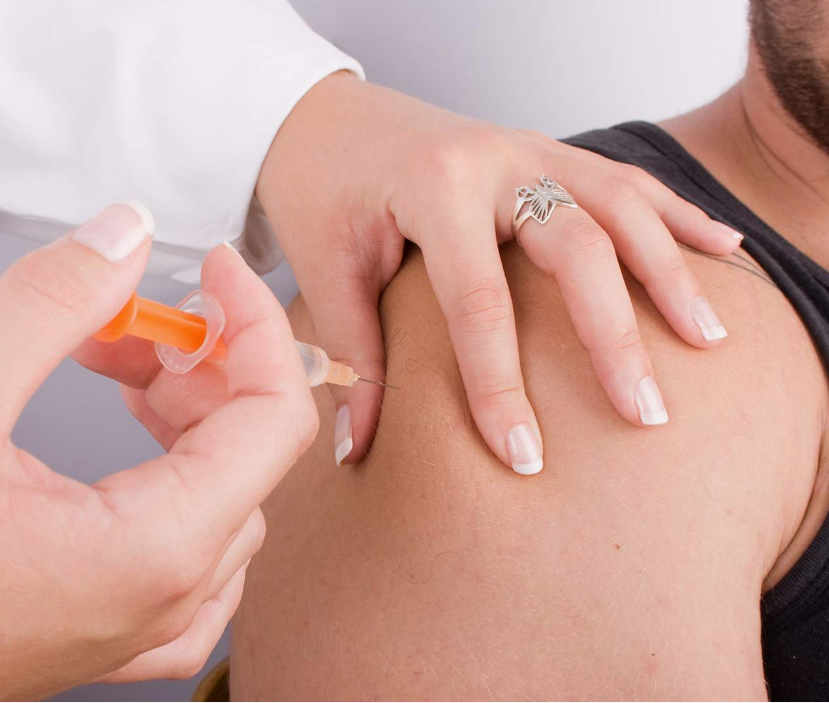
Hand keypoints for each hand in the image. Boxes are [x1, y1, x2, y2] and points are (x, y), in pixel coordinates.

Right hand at [0, 204, 317, 698]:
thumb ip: (52, 304)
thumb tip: (128, 232)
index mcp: (155, 553)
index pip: (277, 417)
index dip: (259, 325)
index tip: (220, 268)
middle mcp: (164, 603)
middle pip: (249, 452)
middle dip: (203, 364)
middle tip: (134, 317)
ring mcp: (138, 633)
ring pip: (223, 499)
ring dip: (184, 418)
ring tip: (110, 363)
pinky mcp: (104, 636)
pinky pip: (192, 559)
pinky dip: (179, 486)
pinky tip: (134, 452)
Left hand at [256, 73, 741, 472]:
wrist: (329, 124)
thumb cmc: (324, 195)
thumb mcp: (326, 274)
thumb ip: (355, 358)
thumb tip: (358, 449)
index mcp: (435, 187)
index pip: (480, 302)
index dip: (501, 386)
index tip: (523, 456)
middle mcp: (498, 159)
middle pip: (578, 249)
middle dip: (614, 337)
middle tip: (644, 413)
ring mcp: (533, 148)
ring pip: (622, 207)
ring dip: (669, 274)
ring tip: (706, 341)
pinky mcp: (551, 152)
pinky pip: (628, 182)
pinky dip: (678, 217)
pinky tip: (723, 251)